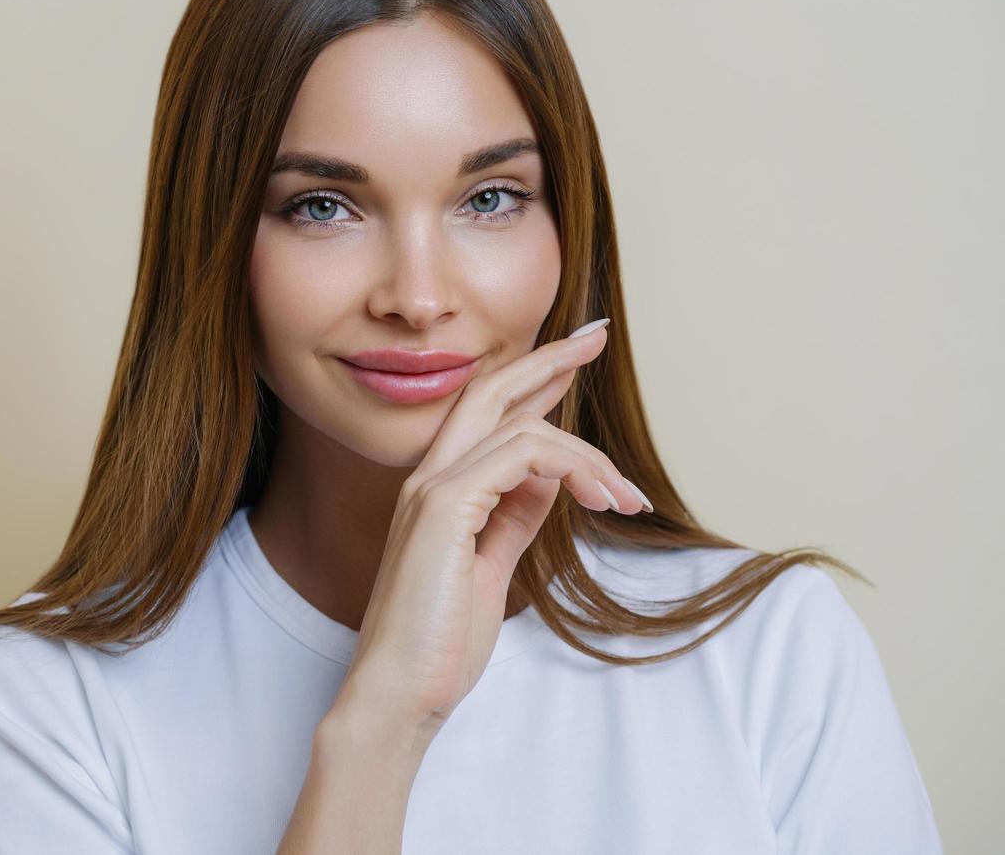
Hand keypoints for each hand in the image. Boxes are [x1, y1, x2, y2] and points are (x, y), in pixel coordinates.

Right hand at [335, 318, 650, 738]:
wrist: (397, 693)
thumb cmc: (438, 643)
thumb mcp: (490, 569)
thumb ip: (513, 518)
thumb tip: (550, 480)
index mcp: (436, 492)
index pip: (488, 416)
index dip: (534, 380)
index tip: (576, 355)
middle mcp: (428, 478)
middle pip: (491, 391)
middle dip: (550, 358)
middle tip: (599, 332)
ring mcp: (431, 490)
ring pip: (521, 428)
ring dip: (590, 456)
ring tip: (628, 498)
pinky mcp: (444, 509)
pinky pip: (520, 457)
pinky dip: (572, 469)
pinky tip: (600, 499)